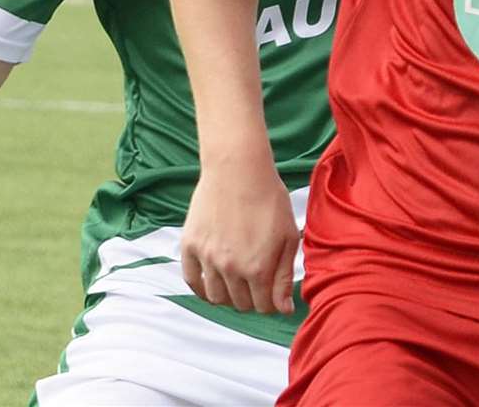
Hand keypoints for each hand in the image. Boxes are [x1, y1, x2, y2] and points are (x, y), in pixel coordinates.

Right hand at [180, 160, 298, 313]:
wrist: (238, 169)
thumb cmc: (269, 199)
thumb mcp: (288, 237)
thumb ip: (284, 277)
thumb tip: (284, 310)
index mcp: (258, 269)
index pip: (264, 306)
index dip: (272, 303)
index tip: (273, 294)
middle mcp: (230, 269)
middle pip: (240, 304)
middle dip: (252, 299)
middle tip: (257, 285)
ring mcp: (207, 258)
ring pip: (216, 297)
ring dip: (229, 296)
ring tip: (238, 283)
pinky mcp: (189, 246)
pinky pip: (191, 280)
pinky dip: (201, 289)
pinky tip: (211, 285)